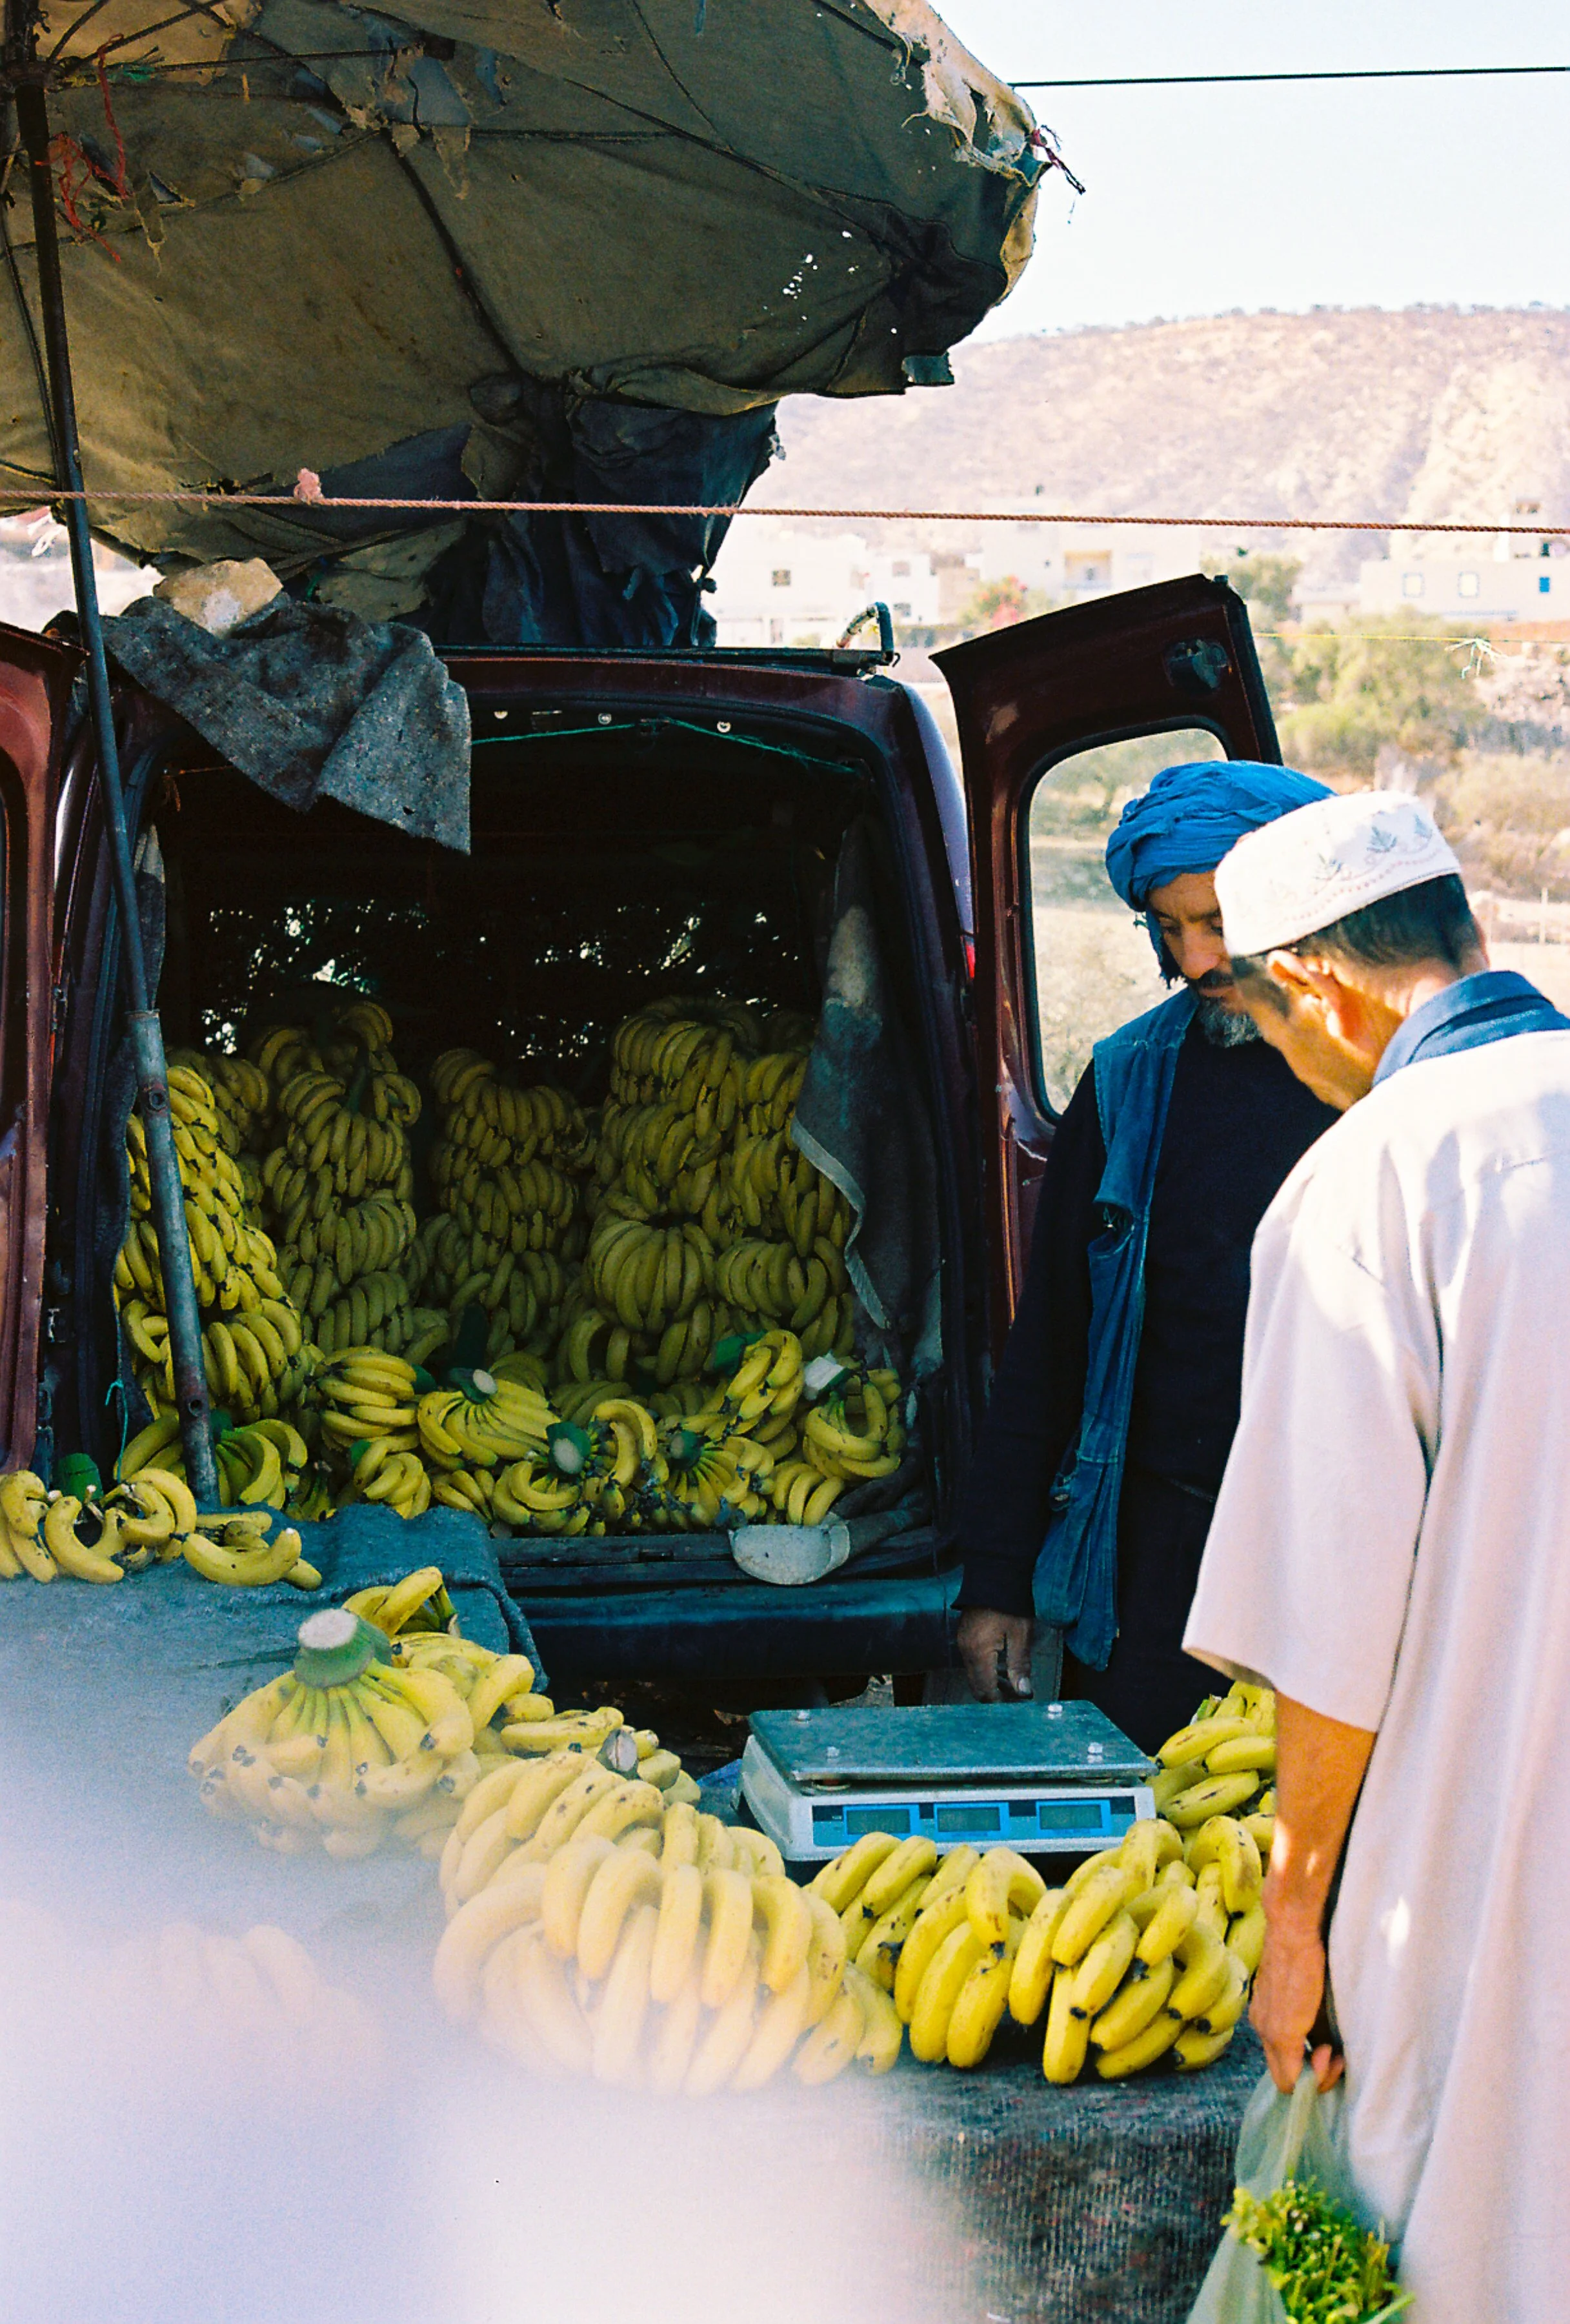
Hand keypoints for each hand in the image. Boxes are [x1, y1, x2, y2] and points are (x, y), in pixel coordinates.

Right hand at [956, 1607, 1033, 1701]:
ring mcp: (962, 1642)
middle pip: (977, 1686)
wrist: (995, 1573)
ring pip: (974, 1675)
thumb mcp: (1020, 1635)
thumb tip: (1023, 1693)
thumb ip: (1020, 1665)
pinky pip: (972, 1662)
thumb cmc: (1010, 1603)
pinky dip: (986, 1671)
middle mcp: (965, 1650)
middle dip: (996, 1697)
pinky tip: (1003, 1667)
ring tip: (1014, 1684)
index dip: (1001, 1703)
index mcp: (978, 1652)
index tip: (1019, 1706)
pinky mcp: (965, 1635)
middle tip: (1018, 1698)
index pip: (985, 1691)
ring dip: (991, 1684)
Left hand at [1250, 1901, 1342, 2094]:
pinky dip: (1315, 2074)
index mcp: (1266, 2016)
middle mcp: (1261, 2027)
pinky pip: (1290, 2077)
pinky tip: (1329, 2055)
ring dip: (1317, 2074)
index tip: (1330, 2052)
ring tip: (1333, 2052)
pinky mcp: (1279, 2033)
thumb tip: (1326, 2048)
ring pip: (1287, 2079)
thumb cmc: (1307, 1954)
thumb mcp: (1310, 1995)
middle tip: (1335, 2056)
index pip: (1282, 2063)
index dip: (1309, 2068)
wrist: (1294, 1929)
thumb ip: (1312, 2021)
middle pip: (1284, 2077)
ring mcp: (1267, 2031)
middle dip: (1315, 2076)